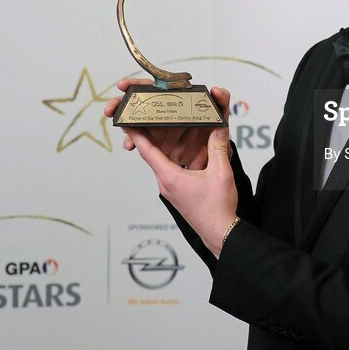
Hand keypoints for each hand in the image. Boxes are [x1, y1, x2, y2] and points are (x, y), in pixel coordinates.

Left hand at [104, 80, 236, 257]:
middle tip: (150, 116)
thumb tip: (219, 127)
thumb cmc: (217, 208)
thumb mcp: (220, 173)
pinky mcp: (178, 192)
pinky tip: (188, 150)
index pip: (147, 151)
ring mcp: (171, 189)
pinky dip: (177, 157)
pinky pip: (173, 170)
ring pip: (165, 161)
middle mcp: (166, 183)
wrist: (220, 232)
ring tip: (171, 128)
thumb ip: (218, 147)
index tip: (127, 120)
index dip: (136, 134)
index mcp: (170, 177)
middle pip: (154, 154)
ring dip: (168, 146)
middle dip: (153, 134)